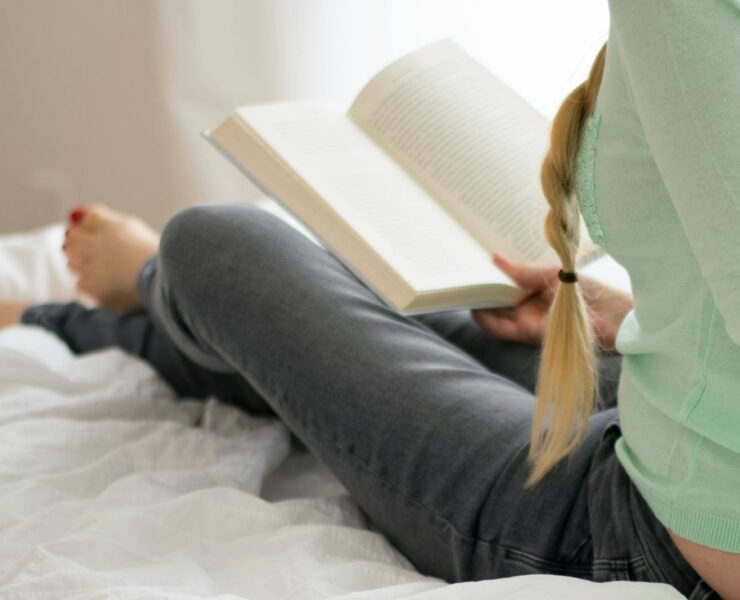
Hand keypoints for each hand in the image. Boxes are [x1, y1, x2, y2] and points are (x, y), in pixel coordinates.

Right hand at [472, 254, 632, 350]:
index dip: (488, 276)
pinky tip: (476, 307)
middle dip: (478, 289)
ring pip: (492, 315)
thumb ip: (523, 271)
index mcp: (536, 289)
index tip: (472, 264)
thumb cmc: (594, 292)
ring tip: (463, 290)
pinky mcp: (529, 334)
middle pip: (495, 299)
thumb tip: (495, 258)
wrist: (617, 318)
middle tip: (461, 276)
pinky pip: (500, 329)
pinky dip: (485, 319)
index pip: (504, 283)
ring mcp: (528, 320)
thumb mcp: (554, 273)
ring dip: (477, 304)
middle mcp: (529, 306)